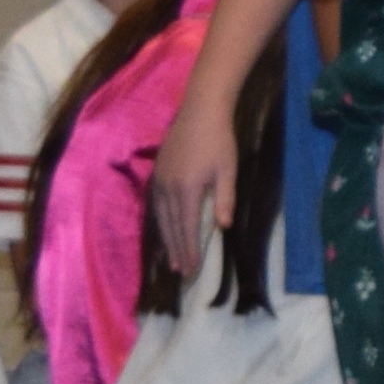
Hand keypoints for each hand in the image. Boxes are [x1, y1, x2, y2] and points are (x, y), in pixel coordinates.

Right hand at [153, 130, 237, 272]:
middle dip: (176, 250)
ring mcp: (159, 180)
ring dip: (166, 239)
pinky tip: (165, 229)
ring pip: (161, 217)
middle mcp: (168, 187)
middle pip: (170, 226)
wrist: (200, 111)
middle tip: (180, 271)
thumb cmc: (219, 140)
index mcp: (186, 189)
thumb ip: (225, 198)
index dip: (189, 249)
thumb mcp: (228, 169)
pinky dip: (160, 222)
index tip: (192, 268)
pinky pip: (156, 204)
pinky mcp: (157, 172)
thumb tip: (223, 227)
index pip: (186, 226)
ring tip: (172, 259)